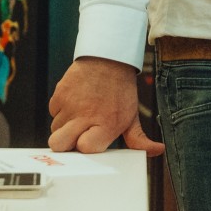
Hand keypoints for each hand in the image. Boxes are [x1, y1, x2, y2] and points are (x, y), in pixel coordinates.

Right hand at [48, 57, 162, 155]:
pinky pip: (53, 112)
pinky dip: (61, 112)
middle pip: (59, 144)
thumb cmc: (121, 90)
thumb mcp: (132, 116)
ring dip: (65, 128)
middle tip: (76, 137)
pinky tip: (74, 106)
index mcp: (107, 124)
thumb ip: (140, 139)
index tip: (91, 142)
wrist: (108, 59)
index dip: (86, 148)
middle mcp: (85, 116)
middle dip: (66, 144)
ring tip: (78, 118)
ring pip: (55, 129)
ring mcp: (70, 105)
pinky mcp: (59, 94)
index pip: (85, 148)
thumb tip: (157, 151)